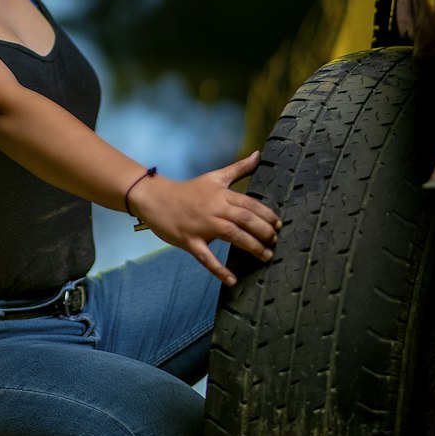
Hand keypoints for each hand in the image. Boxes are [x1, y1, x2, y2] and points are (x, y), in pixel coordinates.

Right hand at [127, 151, 281, 286]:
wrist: (155, 198)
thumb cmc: (188, 190)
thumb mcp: (215, 176)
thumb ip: (239, 168)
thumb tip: (259, 154)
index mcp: (222, 195)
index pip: (250, 204)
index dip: (267, 215)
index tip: (279, 225)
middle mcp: (215, 209)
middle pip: (245, 220)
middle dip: (264, 232)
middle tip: (275, 241)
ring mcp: (202, 226)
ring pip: (232, 236)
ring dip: (252, 247)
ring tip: (266, 256)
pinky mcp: (190, 241)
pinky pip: (206, 257)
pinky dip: (219, 270)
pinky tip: (232, 280)